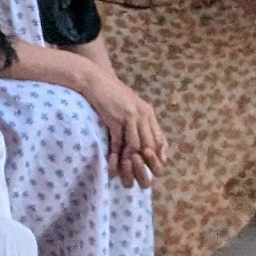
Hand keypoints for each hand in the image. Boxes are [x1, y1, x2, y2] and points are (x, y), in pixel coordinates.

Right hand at [82, 71, 166, 187]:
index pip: (160, 139)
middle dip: (145, 163)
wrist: (94, 79)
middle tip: (138, 175)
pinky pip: (119, 143)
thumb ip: (140, 121)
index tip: (152, 168)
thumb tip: (144, 145)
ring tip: (125, 173)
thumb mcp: (131, 105)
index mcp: (148, 112)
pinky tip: (112, 164)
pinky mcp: (115, 119)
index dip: (158, 157)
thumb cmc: (111, 93)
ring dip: (129, 162)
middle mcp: (142, 114)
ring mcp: (129, 117)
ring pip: (136, 147)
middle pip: (150, 146)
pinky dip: (115, 156)